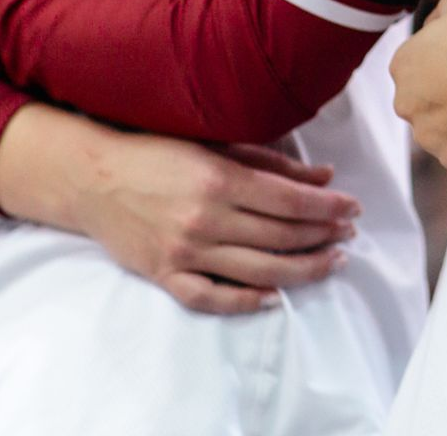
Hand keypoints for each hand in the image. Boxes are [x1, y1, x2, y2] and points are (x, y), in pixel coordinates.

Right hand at [0, 104, 358, 315]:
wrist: (92, 177)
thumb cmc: (158, 153)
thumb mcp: (216, 144)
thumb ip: (272, 164)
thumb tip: (325, 178)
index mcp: (219, 179)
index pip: (289, 202)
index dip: (327, 208)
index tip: (353, 208)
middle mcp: (204, 219)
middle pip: (280, 237)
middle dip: (323, 237)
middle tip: (348, 235)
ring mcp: (184, 251)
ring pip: (257, 271)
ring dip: (302, 270)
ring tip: (331, 263)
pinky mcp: (164, 274)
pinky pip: (211, 298)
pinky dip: (245, 302)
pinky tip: (273, 297)